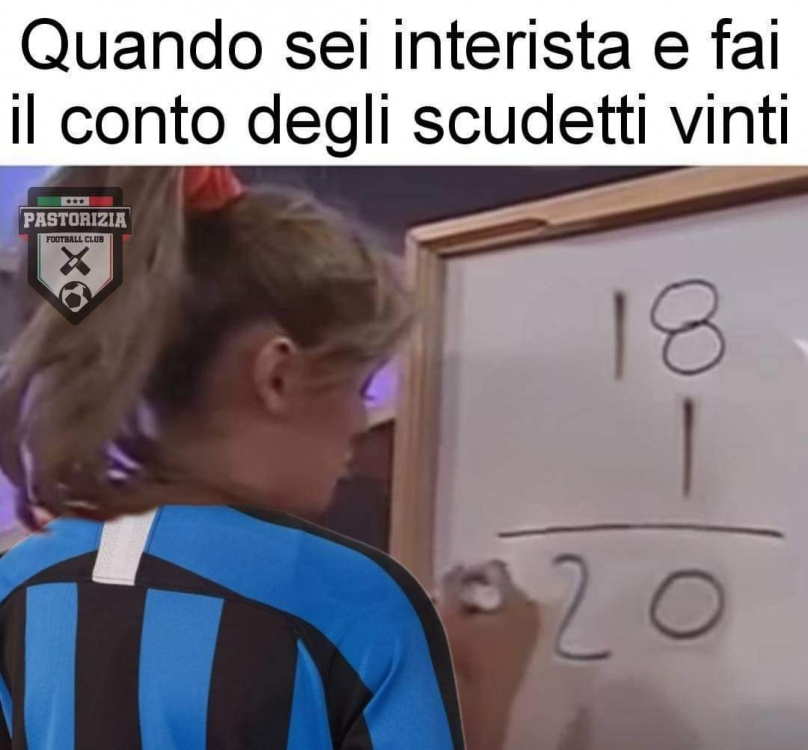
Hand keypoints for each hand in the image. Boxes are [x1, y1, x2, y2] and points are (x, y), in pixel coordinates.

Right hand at [437, 561, 539, 749]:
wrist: (477, 710)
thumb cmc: (465, 656)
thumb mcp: (450, 613)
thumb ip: (451, 584)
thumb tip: (455, 567)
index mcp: (518, 602)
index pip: (495, 569)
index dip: (471, 569)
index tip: (450, 579)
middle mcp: (530, 617)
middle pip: (497, 591)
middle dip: (472, 592)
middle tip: (449, 598)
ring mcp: (528, 640)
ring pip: (498, 611)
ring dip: (474, 610)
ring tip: (450, 617)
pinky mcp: (519, 658)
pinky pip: (501, 629)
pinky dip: (483, 626)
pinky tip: (462, 635)